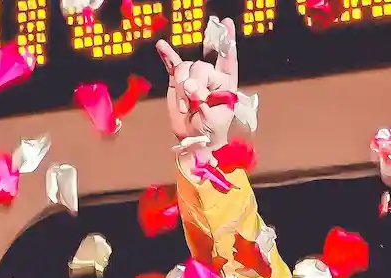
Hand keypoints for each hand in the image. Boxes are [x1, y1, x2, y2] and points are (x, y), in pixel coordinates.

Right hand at [156, 22, 236, 150]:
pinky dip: (167, 56)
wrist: (194, 140)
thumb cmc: (210, 131)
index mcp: (225, 83)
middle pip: (200, 66)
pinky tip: (162, 46)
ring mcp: (193, 76)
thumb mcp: (212, 119)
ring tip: (185, 106)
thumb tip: (189, 85)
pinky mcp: (178, 81)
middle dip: (194, 85)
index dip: (228, 42)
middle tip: (193, 104)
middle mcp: (210, 75)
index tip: (226, 24)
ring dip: (181, 88)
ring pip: (184, 68)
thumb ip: (202, 100)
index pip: (227, 59)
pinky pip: (172, 64)